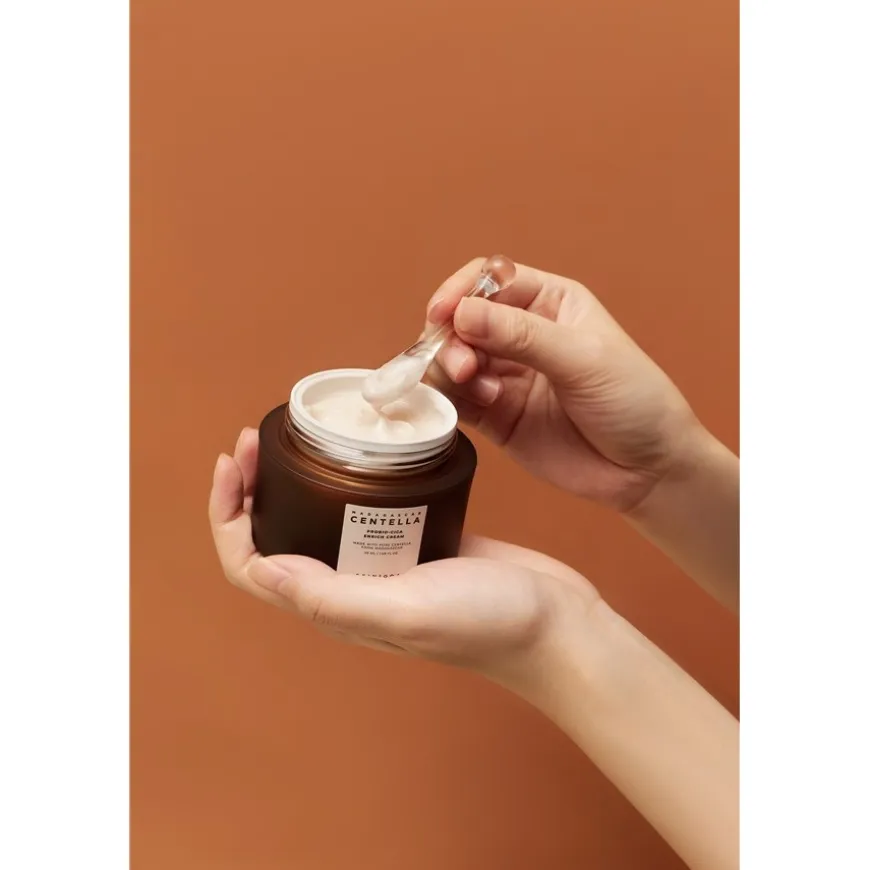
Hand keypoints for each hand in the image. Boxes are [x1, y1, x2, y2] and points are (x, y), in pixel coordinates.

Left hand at [208, 428, 600, 680]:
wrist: (555, 622)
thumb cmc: (489, 622)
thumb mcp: (407, 610)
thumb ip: (332, 597)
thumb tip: (262, 568)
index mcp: (336, 606)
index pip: (252, 565)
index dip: (228, 517)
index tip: (233, 462)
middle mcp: (350, 586)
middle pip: (275, 536)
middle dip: (252, 489)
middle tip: (257, 437)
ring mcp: (383, 563)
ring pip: (315, 519)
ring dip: (293, 480)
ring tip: (296, 437)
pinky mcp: (417, 540)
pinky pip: (363, 508)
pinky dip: (345, 479)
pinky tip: (357, 450)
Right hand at [424, 258, 709, 510]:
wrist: (648, 471)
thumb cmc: (635, 402)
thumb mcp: (583, 359)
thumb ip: (521, 335)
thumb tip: (463, 313)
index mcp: (549, 303)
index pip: (489, 280)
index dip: (461, 292)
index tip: (443, 314)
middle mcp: (522, 335)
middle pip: (462, 320)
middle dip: (451, 338)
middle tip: (461, 366)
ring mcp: (507, 375)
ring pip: (453, 360)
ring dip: (450, 370)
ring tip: (473, 387)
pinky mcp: (496, 416)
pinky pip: (457, 400)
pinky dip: (450, 400)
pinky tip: (472, 407)